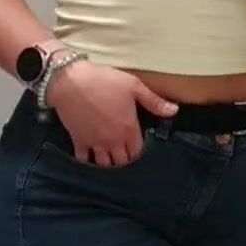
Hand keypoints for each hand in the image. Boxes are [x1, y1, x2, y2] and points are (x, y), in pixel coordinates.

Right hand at [48, 61, 177, 166]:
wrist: (70, 80)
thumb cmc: (103, 80)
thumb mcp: (133, 86)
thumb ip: (154, 101)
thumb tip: (174, 110)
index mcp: (128, 129)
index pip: (137, 152)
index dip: (139, 153)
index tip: (137, 148)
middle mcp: (112, 140)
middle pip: (122, 162)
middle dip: (125, 161)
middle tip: (125, 155)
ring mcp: (94, 143)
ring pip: (104, 165)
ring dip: (109, 164)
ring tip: (111, 160)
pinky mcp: (78, 141)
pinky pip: (84, 160)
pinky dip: (88, 162)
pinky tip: (91, 160)